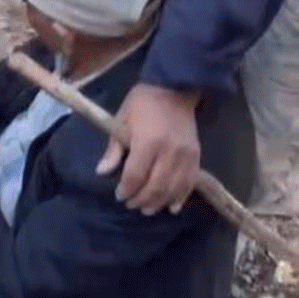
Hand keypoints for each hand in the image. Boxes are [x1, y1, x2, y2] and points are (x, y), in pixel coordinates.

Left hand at [97, 83, 199, 213]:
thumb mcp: (122, 120)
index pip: (135, 176)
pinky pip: (189, 183)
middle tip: (131, 205)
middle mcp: (168, 152)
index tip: (119, 196)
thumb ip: (114, 148)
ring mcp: (184, 156)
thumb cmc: (143, 103)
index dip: (126, 190)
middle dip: (141, 200)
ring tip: (148, 209)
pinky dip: (181, 197)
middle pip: (154, 186)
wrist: (174, 88)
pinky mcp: (196, 156)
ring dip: (159, 202)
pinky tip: (173, 207)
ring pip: (172, 189)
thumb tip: (102, 172)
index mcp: (147, 142)